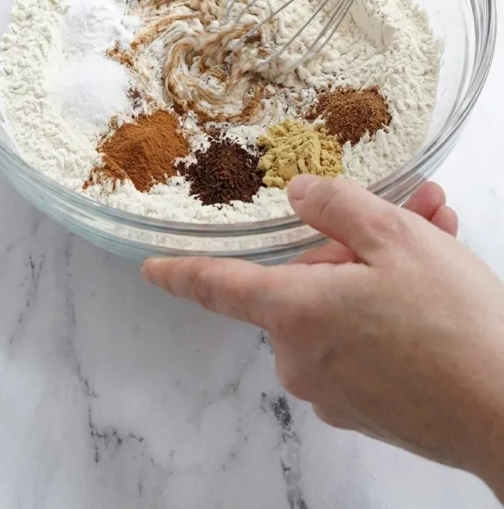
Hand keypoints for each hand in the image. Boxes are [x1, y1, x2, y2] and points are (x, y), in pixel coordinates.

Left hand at [142, 178, 503, 497]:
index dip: (183, 273)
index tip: (151, 268)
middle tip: (414, 214)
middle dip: (357, 243)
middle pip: (308, 283)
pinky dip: (392, 310)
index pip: (220, 287)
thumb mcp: (394, 237)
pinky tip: (439, 288)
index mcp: (294, 313)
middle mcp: (302, 358)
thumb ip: (336, 205)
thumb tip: (299, 192)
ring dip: (384, 271)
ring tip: (440, 236)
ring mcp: (335, 391)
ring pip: (344, 307)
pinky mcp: (369, 410)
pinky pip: (366, 342)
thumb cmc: (451, 320)